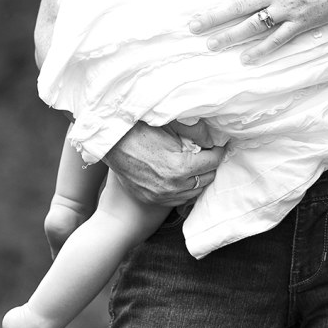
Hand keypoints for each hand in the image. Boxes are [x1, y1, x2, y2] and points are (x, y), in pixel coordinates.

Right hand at [102, 120, 224, 205]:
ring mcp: (162, 196)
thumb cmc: (139, 131)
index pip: (213, 161)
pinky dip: (184, 188)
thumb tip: (212, 139)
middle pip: (207, 178)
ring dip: (198, 178)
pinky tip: (181, 176)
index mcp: (180, 166)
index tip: (217, 145)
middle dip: (209, 164)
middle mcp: (173, 186)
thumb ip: (195, 133)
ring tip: (194, 164)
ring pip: (195, 191)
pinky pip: (179, 199)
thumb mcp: (170, 127)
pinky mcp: (152, 200)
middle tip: (205, 153)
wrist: (110, 145)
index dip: (217, 151)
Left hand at [188, 0, 327, 62]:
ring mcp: (287, 10)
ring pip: (252, 26)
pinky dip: (261, 50)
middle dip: (212, 16)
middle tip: (191, 26)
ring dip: (230, 36)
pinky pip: (277, 40)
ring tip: (211, 45)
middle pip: (236, 6)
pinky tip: (246, 59)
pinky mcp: (301, 24)